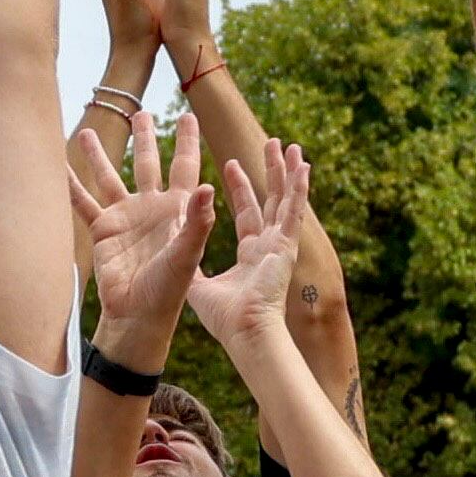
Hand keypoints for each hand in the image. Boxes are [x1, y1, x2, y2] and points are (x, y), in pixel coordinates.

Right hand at [69, 113, 214, 366]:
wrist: (138, 315)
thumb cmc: (168, 289)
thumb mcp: (187, 254)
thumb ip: (197, 222)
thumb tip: (208, 187)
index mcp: (177, 209)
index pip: (185, 166)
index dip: (188, 142)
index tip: (190, 116)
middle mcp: (150, 207)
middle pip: (146, 163)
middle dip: (144, 138)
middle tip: (142, 112)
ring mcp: (125, 217)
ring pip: (109, 176)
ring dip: (98, 154)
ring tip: (86, 130)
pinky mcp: (102, 230)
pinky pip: (82, 202)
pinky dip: (69, 184)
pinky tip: (56, 166)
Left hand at [182, 141, 312, 358]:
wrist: (244, 332)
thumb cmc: (225, 318)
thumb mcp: (198, 284)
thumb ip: (190, 264)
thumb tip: (172, 251)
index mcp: (251, 254)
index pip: (247, 213)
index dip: (241, 188)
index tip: (232, 164)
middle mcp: (269, 246)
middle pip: (270, 200)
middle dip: (270, 172)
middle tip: (271, 145)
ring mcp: (280, 245)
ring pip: (285, 200)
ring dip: (288, 172)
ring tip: (291, 146)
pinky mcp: (286, 246)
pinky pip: (293, 210)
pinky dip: (299, 188)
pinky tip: (303, 166)